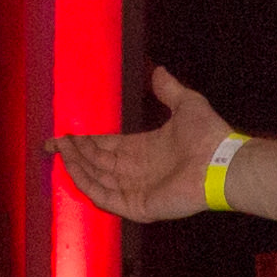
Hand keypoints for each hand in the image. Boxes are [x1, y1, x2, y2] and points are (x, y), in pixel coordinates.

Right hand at [52, 67, 233, 222]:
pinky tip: (72, 168)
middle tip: (54, 141)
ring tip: (60, 150)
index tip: (65, 134)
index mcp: (144, 151)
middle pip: (97, 163)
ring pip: (97, 179)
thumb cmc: (208, 135)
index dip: (86, 142)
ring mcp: (136, 190)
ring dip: (76, 165)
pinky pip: (105, 196)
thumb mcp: (186, 103)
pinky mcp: (137, 206)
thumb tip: (158, 70)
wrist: (221, 162)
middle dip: (75, 152)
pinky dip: (87, 183)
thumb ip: (168, 89)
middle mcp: (137, 171)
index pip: (107, 147)